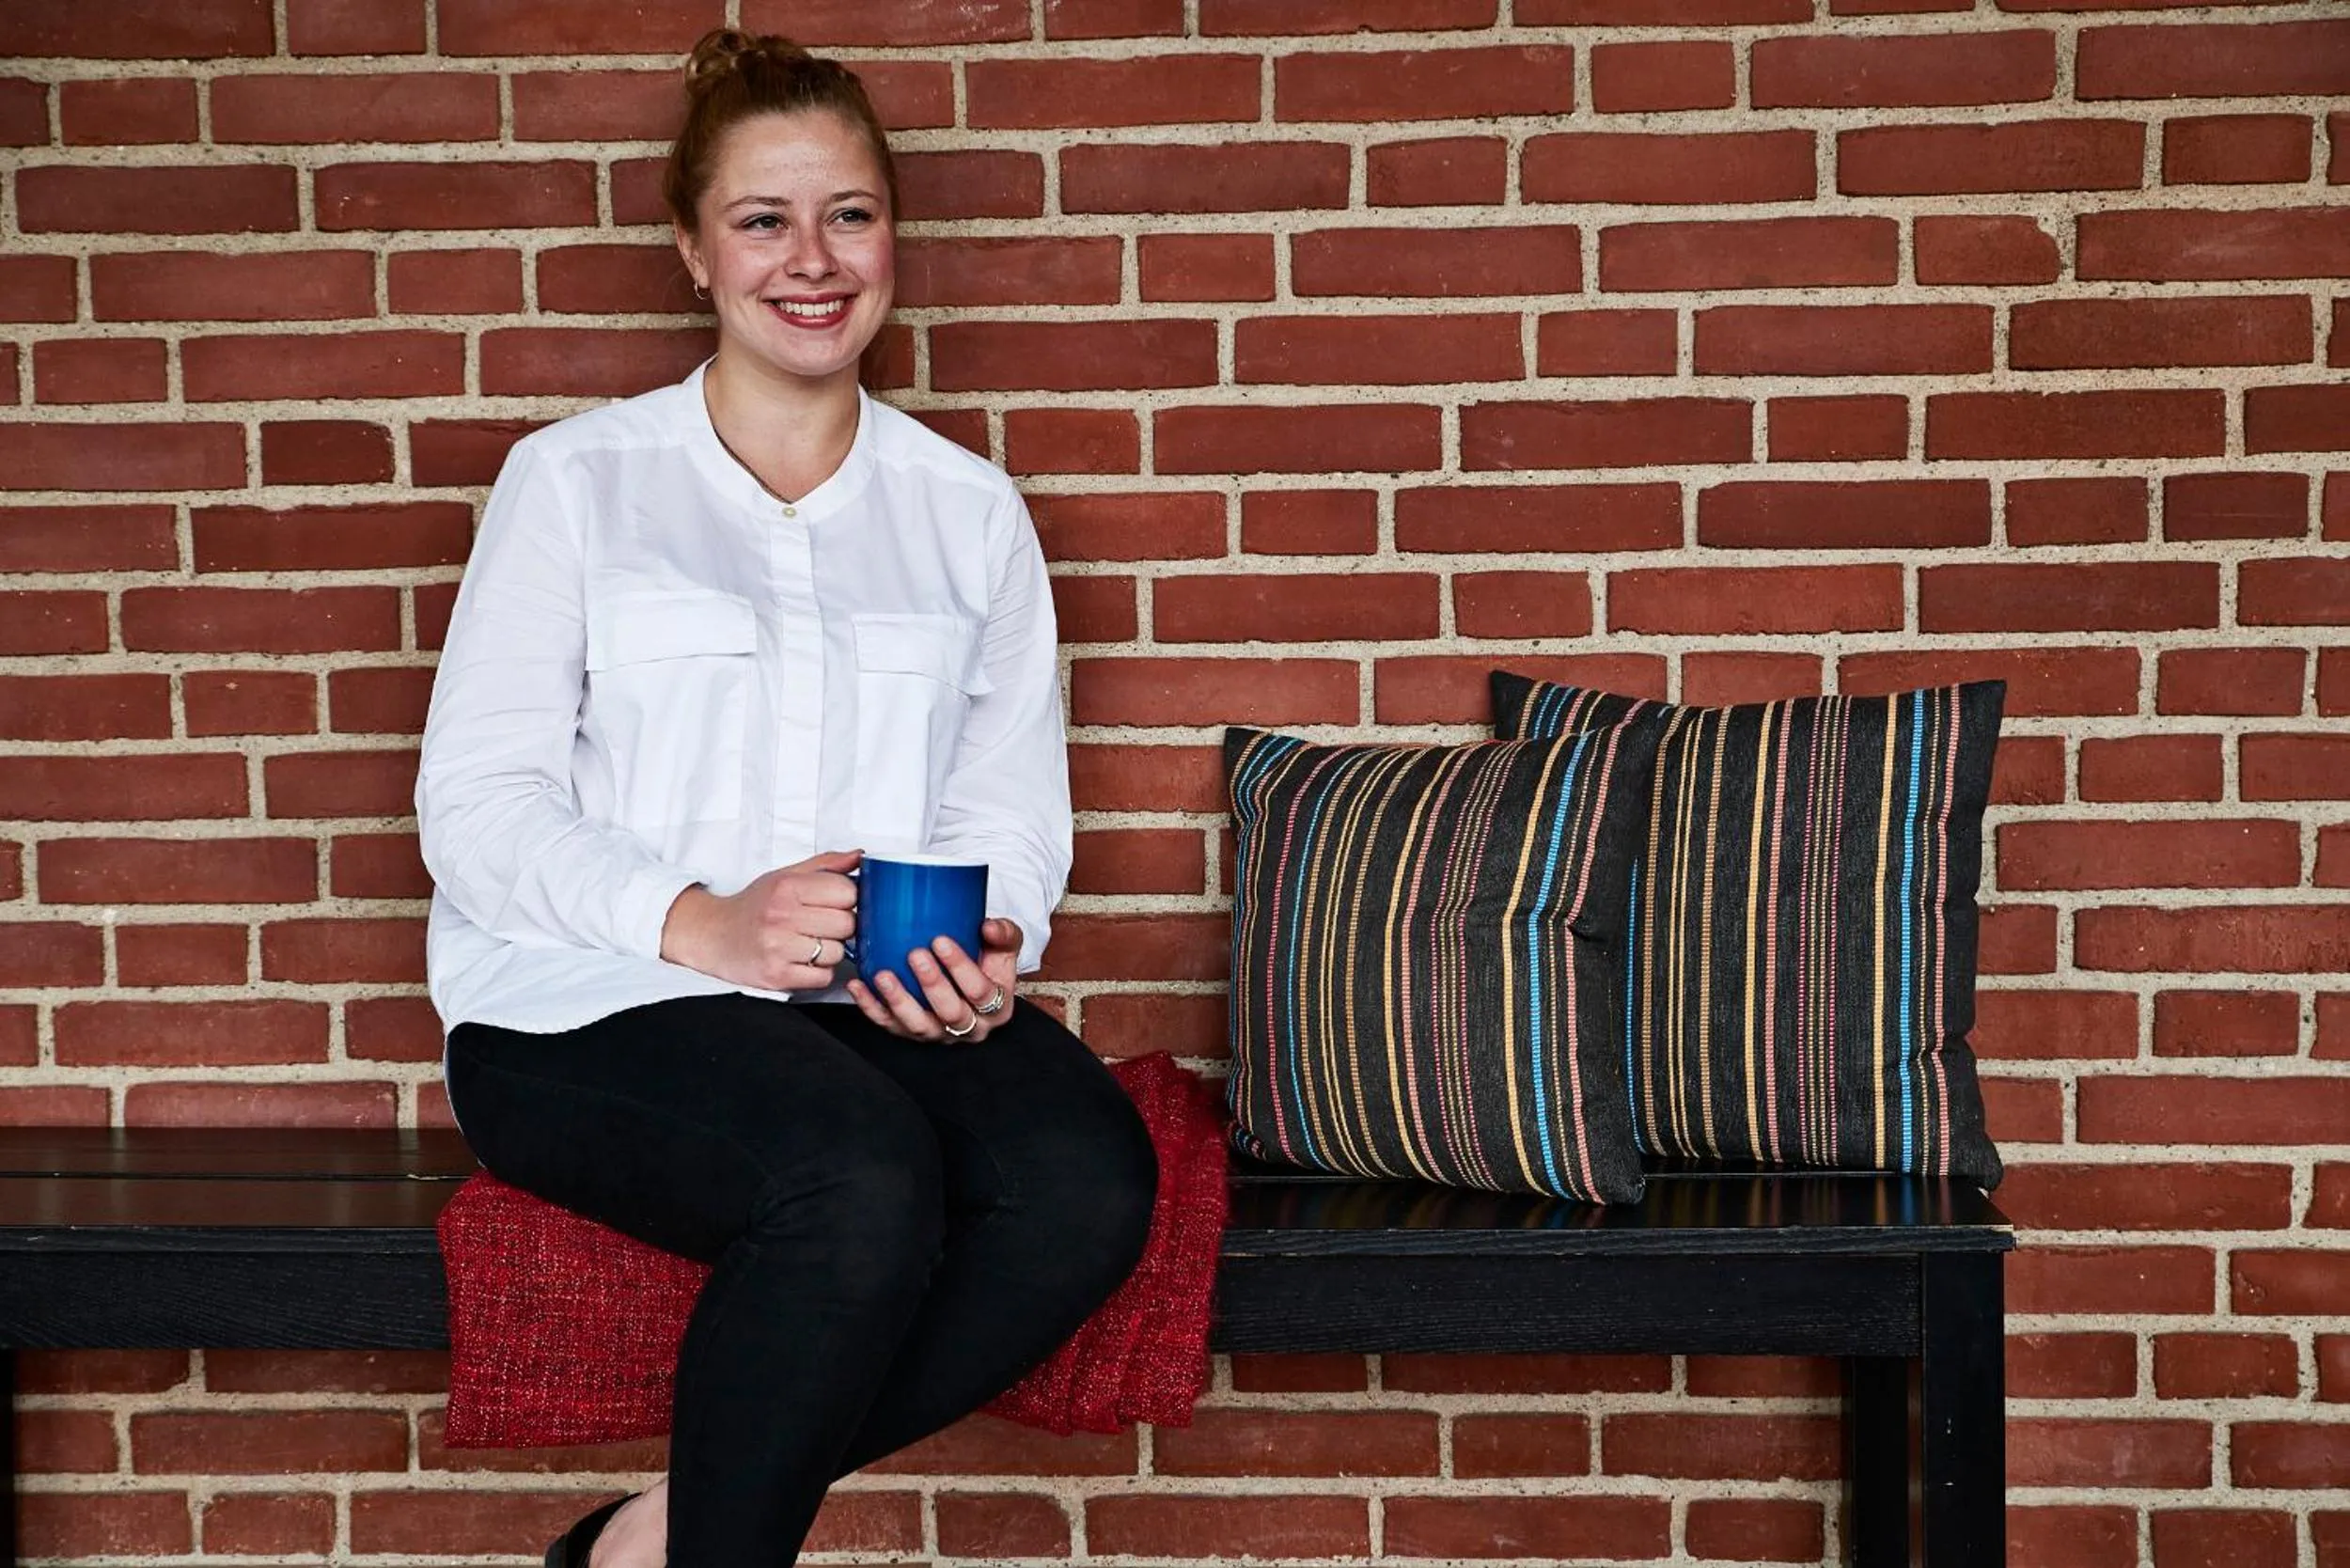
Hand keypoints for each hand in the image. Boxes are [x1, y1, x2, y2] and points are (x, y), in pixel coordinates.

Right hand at [659, 849, 860, 990]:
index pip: (847, 892)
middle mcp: (781, 916)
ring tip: (808, 943)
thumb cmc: (753, 906)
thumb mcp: (785, 876)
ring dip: (830, 951)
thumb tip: (860, 857)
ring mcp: (778, 948)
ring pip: (838, 953)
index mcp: (787, 887)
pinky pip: (823, 978)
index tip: (837, 902)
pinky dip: (818, 972)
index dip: (848, 898)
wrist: (713, 936)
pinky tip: (802, 961)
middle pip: (847, 924)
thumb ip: (825, 865)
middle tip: (822, 925)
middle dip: (842, 926)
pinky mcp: (777, 977)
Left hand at [847, 917, 1021, 1043]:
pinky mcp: (911, 1034)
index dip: (962, 968)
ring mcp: (939, 1033)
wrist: (972, 982)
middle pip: (951, 1013)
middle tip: (915, 954)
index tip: (942, 941)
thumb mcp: (1004, 948)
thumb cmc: (989, 962)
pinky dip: (871, 1007)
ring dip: (899, 1000)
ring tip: (883, 975)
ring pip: (918, 1025)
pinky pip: (888, 1025)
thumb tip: (987, 927)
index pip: (982, 992)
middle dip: (932, 984)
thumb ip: (1003, 935)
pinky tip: (858, 986)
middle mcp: (970, 1027)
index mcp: (997, 1009)